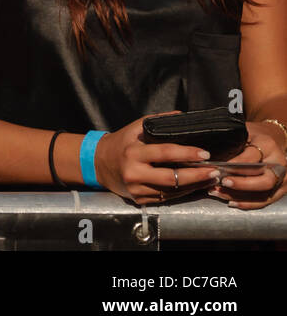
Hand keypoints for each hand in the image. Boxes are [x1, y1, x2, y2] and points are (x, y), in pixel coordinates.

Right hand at [94, 113, 219, 203]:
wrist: (99, 164)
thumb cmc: (120, 143)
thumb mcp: (134, 128)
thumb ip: (158, 121)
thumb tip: (182, 116)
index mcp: (133, 153)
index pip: (165, 153)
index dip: (187, 153)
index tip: (204, 153)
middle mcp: (134, 173)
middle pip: (172, 178)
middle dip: (197, 175)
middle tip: (215, 171)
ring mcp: (137, 189)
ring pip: (172, 192)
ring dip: (194, 186)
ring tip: (211, 179)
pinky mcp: (140, 200)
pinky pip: (167, 198)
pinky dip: (183, 192)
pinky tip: (195, 186)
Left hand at [207, 120, 286, 208]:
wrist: (272, 141)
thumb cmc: (253, 137)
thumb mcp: (244, 133)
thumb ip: (232, 142)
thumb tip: (209, 155)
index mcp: (269, 146)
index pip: (252, 158)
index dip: (235, 164)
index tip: (218, 167)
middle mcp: (279, 164)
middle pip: (264, 180)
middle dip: (242, 184)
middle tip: (222, 182)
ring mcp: (282, 179)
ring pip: (263, 194)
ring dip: (239, 196)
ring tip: (218, 192)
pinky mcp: (280, 190)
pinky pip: (264, 201)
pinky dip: (247, 204)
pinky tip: (231, 201)